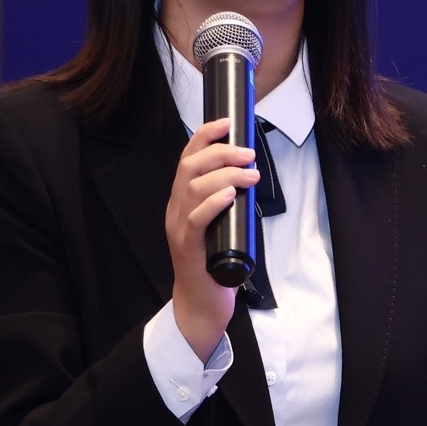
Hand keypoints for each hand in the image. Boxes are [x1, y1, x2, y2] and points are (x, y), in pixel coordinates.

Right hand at [165, 118, 258, 360]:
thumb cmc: (215, 260)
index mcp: (182, 200)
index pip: (187, 158)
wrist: (201, 302)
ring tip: (250, 175)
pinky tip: (230, 195)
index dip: (204, 136)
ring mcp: (178, 228)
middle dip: (220, 152)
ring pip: (193, 188)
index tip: (227, 123)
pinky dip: (213, 202)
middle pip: (190, 167)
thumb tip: (250, 174)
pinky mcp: (188, 248)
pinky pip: (195, 219)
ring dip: (225, 174)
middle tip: (248, 153)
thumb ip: (228, 199)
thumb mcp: (222, 221)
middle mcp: (176, 209)